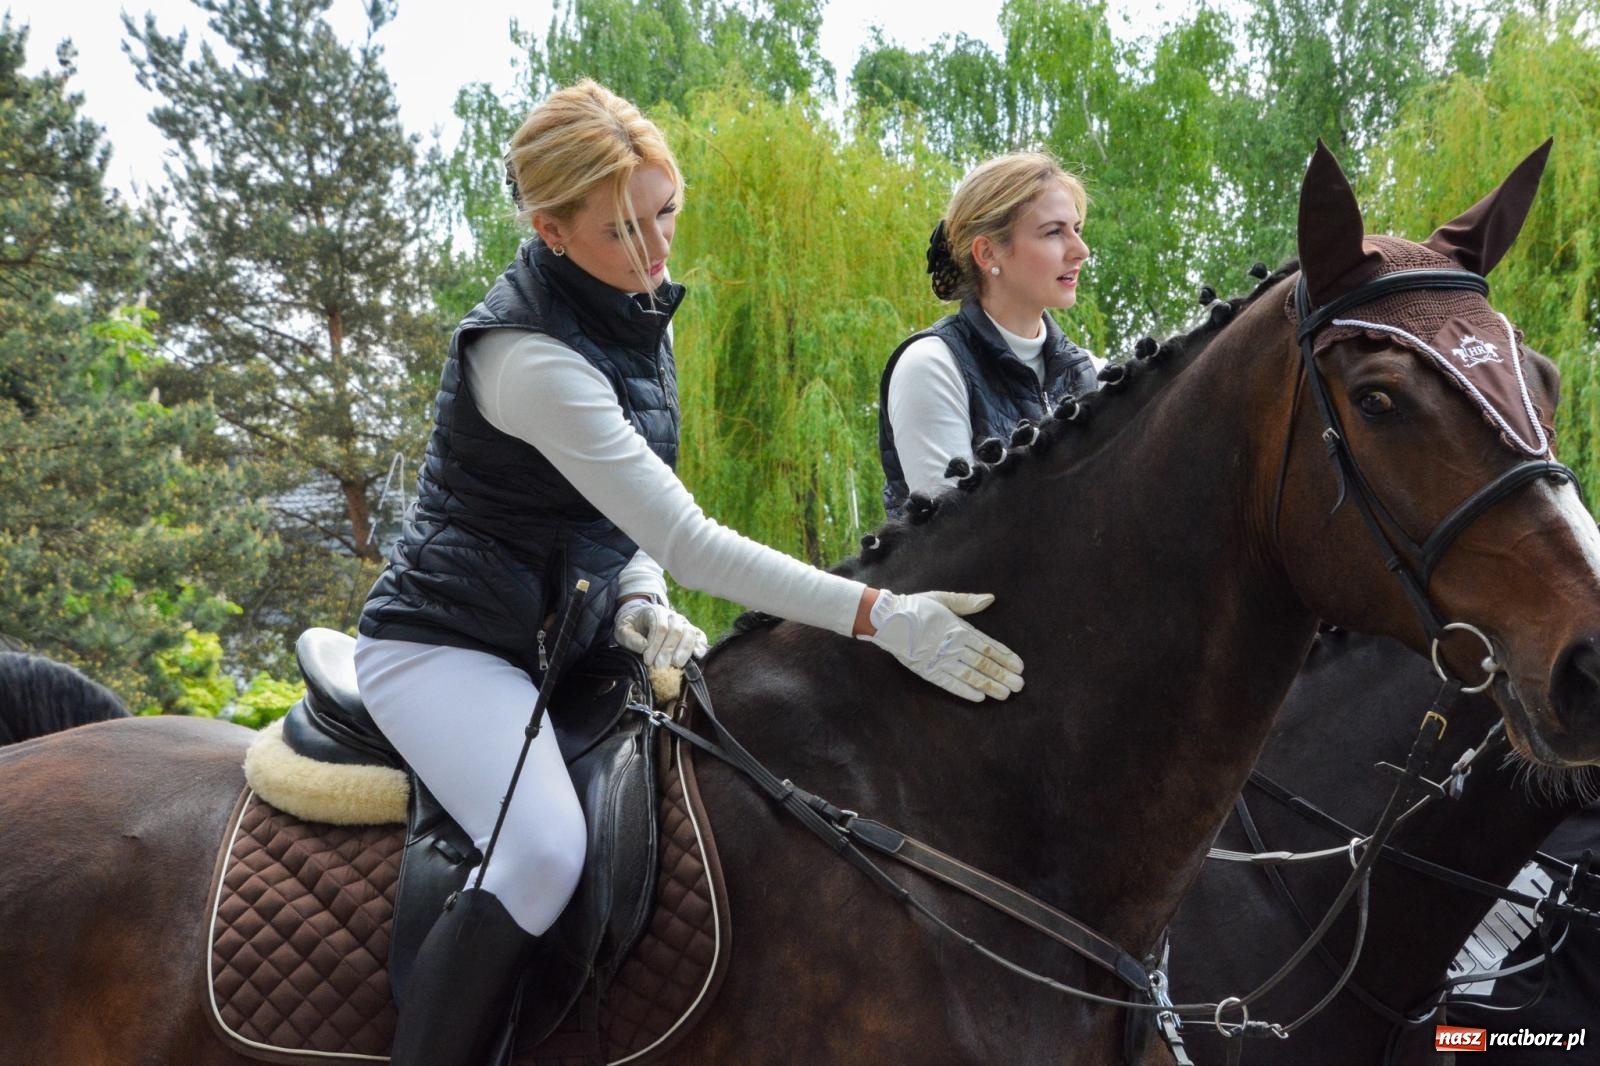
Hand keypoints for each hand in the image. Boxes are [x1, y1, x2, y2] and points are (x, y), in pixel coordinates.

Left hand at [613, 598, 707, 667]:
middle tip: (661, 667)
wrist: (640, 618)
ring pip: (690, 633)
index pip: (660, 627)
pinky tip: (697, 656)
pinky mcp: (691, 630)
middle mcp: (672, 615)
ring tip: (676, 665)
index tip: (648, 661)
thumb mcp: (622, 630)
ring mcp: (683, 622)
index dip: (655, 645)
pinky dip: (700, 645)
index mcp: (655, 612)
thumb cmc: (632, 626)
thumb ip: (629, 637)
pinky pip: (700, 636)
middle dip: (669, 651)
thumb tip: (643, 646)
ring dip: (684, 651)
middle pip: (676, 630)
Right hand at [862, 589, 1023, 701]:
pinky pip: (949, 683)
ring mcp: (941, 660)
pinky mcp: (928, 671)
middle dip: (1003, 674)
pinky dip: (965, 691)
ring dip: (990, 685)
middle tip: (1020, 685)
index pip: (988, 646)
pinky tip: (979, 697)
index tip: (1020, 666)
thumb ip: (966, 602)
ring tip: (1005, 694)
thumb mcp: (942, 599)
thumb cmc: (916, 606)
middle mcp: (953, 646)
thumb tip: (990, 599)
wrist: (886, 618)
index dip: (1005, 656)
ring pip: (970, 675)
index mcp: (959, 628)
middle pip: (983, 663)